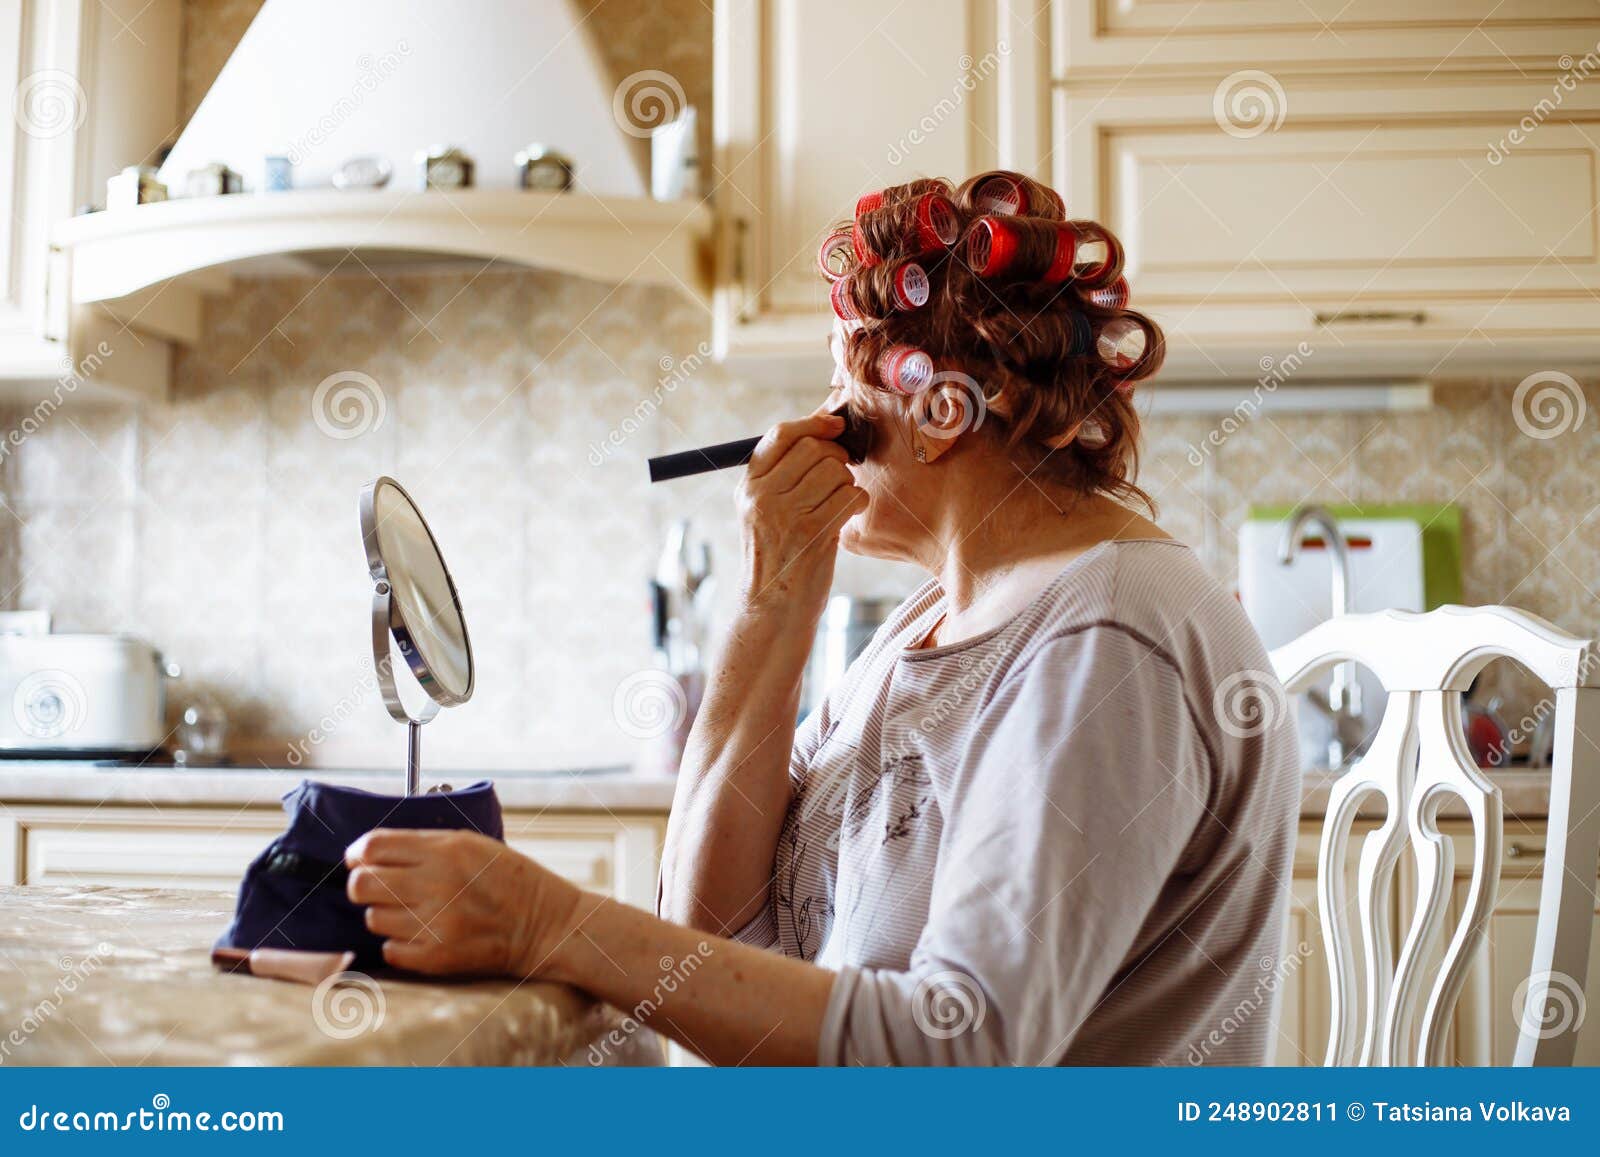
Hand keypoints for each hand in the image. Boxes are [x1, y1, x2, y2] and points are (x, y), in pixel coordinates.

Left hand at [345, 829, 580, 977]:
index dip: (358, 852)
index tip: (360, 858)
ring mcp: (435, 924)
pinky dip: (400, 943)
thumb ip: (424, 845)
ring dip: (386, 914)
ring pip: (373, 918)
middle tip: (378, 887)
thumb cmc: (510, 879)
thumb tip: (371, 852)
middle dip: (363, 884)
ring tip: (412, 911)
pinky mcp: (436, 957)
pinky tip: (422, 934)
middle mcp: (436, 885)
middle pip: (362, 883)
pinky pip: (389, 949)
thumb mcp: (472, 844)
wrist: (546, 924)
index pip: (373, 847)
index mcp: (446, 851)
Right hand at [735, 411, 868, 617]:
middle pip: (814, 449)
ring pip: (835, 471)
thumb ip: (784, 474)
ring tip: (839, 502)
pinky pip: (850, 496)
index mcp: (748, 486)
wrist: (773, 607)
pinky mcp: (812, 533)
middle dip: (837, 457)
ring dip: (847, 483)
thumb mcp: (764, 512)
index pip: (781, 434)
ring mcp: (785, 514)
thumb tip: (824, 426)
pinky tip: (848, 515)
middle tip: (840, 476)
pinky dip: (857, 502)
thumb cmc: (778, 555)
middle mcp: (762, 497)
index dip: (813, 423)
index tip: (835, 424)